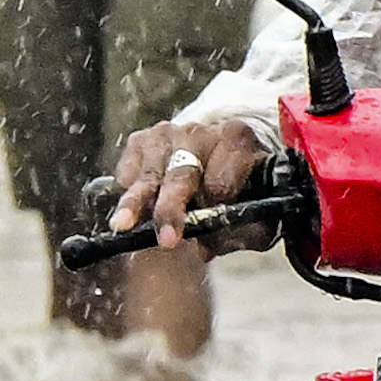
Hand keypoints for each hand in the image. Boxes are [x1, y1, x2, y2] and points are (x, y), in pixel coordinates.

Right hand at [113, 112, 271, 243]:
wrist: (218, 157)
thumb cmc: (240, 187)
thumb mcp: (257, 207)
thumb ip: (242, 231)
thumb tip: (204, 248)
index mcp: (236, 140)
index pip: (221, 181)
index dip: (214, 208)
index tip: (209, 235)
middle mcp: (199, 131)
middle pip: (182, 174)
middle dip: (171, 209)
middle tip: (167, 239)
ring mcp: (166, 133)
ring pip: (149, 175)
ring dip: (136, 203)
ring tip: (124, 225)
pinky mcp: (140, 140)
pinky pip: (127, 172)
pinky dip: (125, 194)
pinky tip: (132, 212)